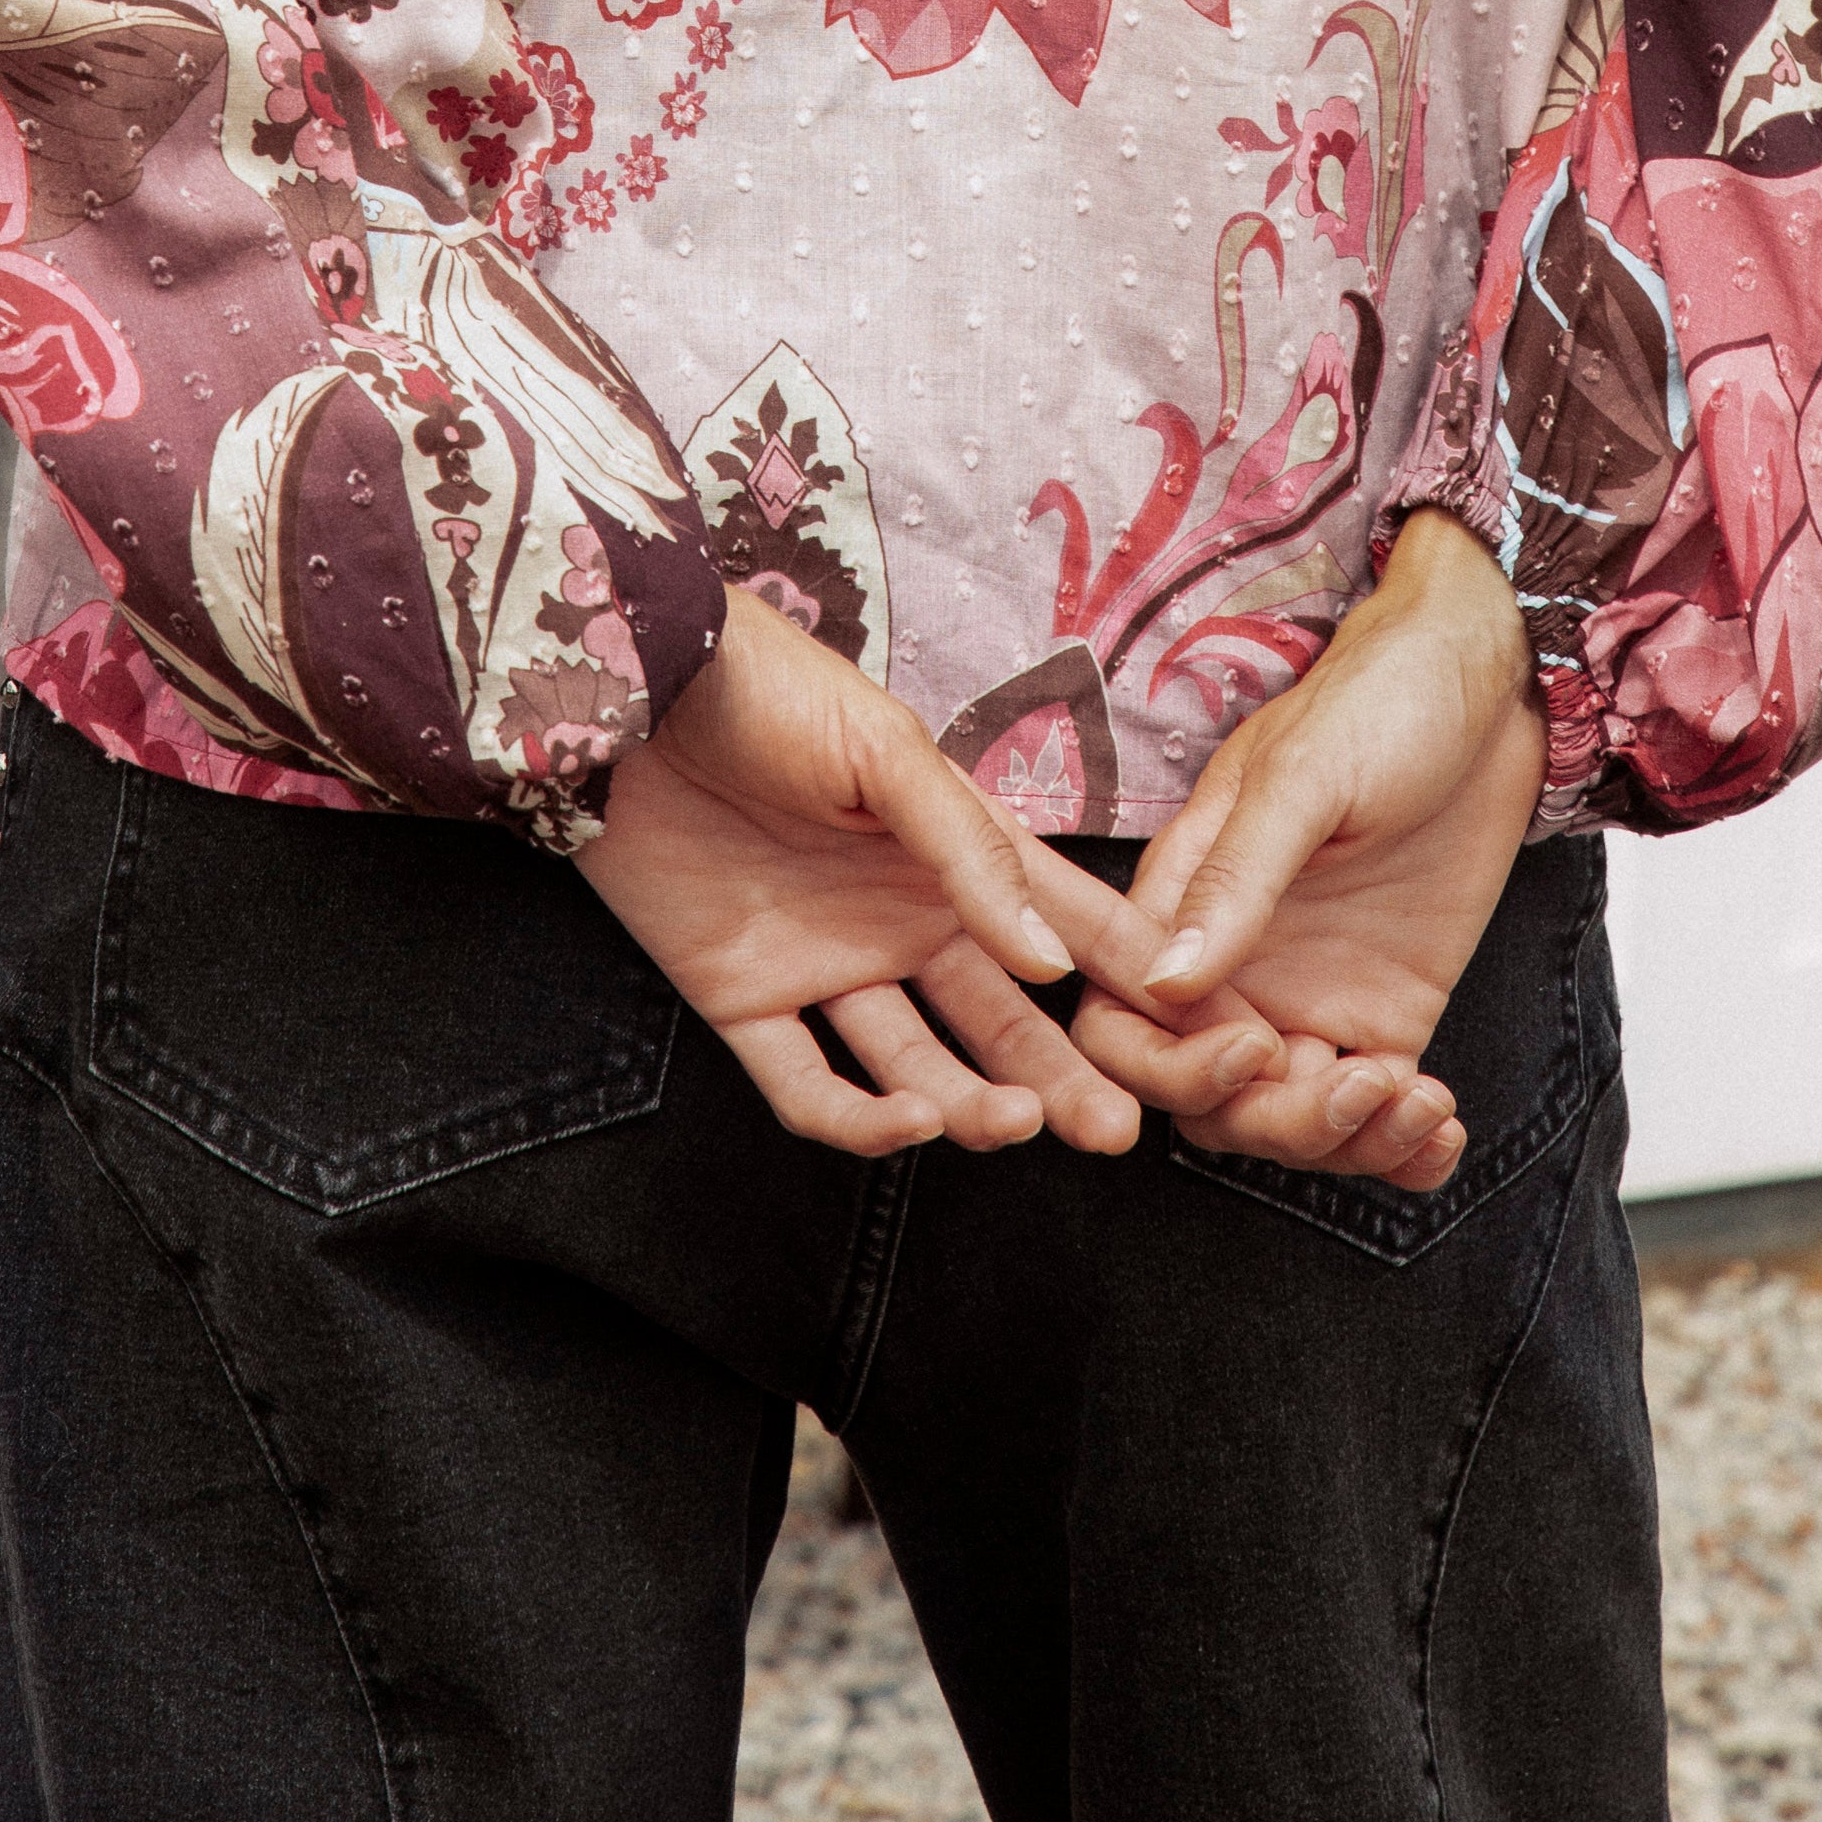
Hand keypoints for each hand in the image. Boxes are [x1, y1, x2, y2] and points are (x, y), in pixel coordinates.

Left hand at [576, 588, 1285, 1160]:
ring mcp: (824, 962)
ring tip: (1011, 1123)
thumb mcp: (886, 752)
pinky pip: (808, 1084)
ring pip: (918, 1063)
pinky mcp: (743, 998)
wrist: (623, 692)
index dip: (1122, 975)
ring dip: (972, 1102)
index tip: (1198, 1030)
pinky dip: (858, 1119)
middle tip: (1115, 1131)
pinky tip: (905, 1123)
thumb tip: (1051, 959)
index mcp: (946, 851)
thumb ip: (969, 855)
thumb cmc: (764, 690)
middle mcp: (898, 917)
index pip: (1056, 921)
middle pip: (999, 1017)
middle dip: (1063, 1076)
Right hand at [1069, 512, 1546, 1196]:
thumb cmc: (1379, 698)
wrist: (1493, 681)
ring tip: (1417, 1102)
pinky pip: (1374, 1111)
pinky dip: (1402, 1150)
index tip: (1258, 1045)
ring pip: (1292, 1121)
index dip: (1174, 1067)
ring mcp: (1312, 994)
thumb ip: (1236, 879)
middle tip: (1356, 1085)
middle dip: (1278, 1119)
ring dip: (1348, 1141)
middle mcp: (1237, 963)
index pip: (1127, 1023)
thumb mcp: (1303, 777)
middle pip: (1213, 1097)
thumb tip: (1166, 982)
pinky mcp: (1388, 1012)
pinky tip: (1441, 1134)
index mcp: (1185, 900)